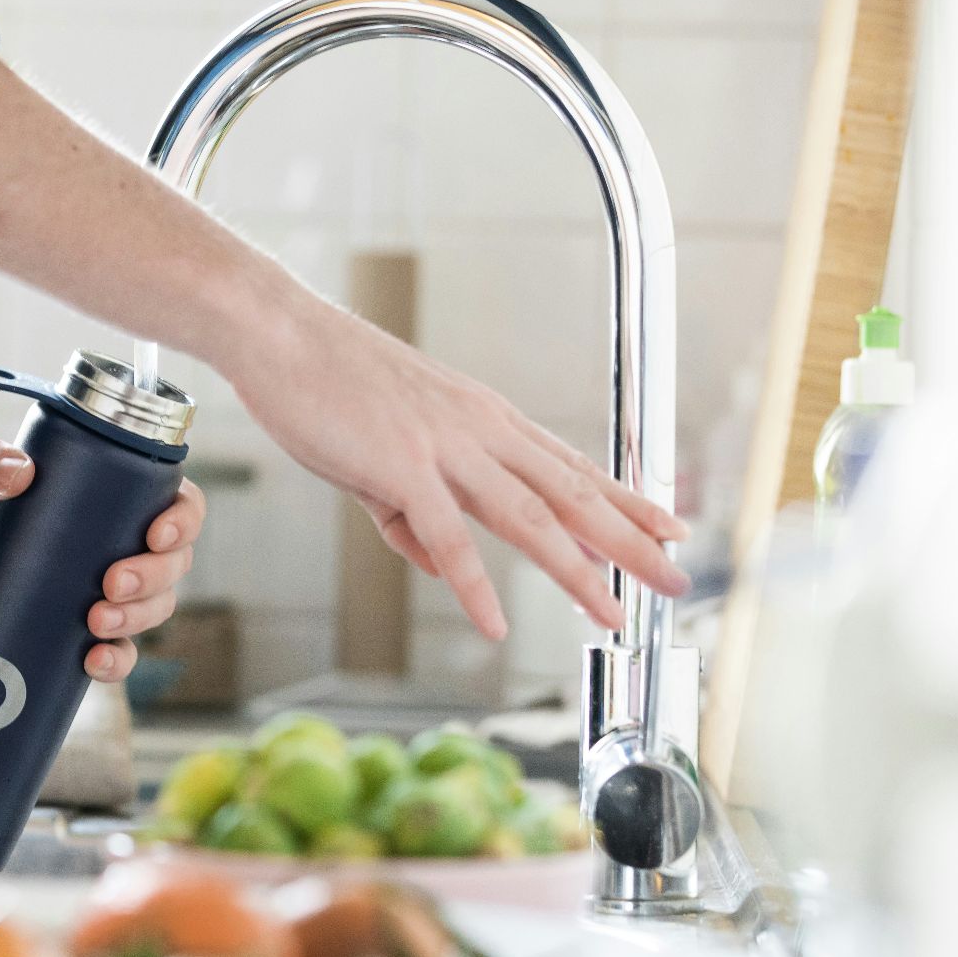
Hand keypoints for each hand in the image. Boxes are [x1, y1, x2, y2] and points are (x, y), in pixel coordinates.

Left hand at [0, 434, 205, 681]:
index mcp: (110, 496)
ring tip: (95, 622)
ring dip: (139, 619)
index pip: (175, 501)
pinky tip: (93, 662)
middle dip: (155, 577)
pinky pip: (116, 653)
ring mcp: (99, 592)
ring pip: (154, 609)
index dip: (183, 520)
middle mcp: (116, 544)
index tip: (156, 533)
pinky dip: (115, 662)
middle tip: (110, 583)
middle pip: (173, 564)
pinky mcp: (73, 634)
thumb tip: (17, 471)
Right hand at [227, 291, 689, 639]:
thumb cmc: (324, 382)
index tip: (667, 525)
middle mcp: (480, 429)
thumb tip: (436, 563)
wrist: (280, 334)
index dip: (625, 499)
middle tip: (677, 577)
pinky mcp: (400, 466)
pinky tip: (494, 623)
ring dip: (577, 570)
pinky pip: (447, 537)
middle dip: (631, 541)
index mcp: (482, 418)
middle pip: (572, 493)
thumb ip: (411, 513)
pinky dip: (473, 584)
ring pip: (529, 518)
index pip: (570, 464)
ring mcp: (445, 446)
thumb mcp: (381, 451)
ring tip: (612, 614)